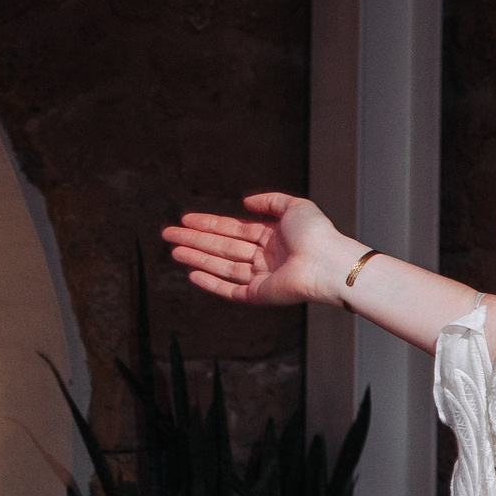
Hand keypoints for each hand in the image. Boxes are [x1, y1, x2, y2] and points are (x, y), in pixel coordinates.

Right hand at [162, 192, 354, 308]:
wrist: (327, 263)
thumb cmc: (317, 234)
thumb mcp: (295, 206)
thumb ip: (270, 201)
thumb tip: (245, 201)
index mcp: (273, 237)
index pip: (234, 229)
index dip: (209, 224)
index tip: (185, 219)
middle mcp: (265, 257)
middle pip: (223, 247)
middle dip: (195, 240)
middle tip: (168, 234)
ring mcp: (262, 277)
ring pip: (222, 266)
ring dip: (197, 258)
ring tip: (173, 250)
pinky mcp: (259, 295)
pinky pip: (230, 290)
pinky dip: (211, 283)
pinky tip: (192, 273)